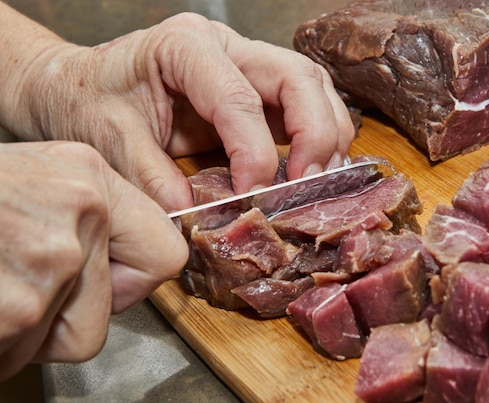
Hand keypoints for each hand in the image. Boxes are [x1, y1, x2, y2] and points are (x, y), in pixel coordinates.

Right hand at [0, 141, 187, 380]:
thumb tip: (143, 262)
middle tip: (25, 277)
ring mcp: (43, 265)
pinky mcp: (11, 312)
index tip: (108, 276)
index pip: (167, 254)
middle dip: (77, 311)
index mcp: (90, 180)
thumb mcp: (44, 177)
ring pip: (70, 339)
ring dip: (29, 327)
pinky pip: (20, 354)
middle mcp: (77, 217)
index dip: (136, 278)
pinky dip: (1, 343)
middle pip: (118, 310)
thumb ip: (99, 216)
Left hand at [4, 11, 354, 211]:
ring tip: (319, 180)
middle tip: (310, 183)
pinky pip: (304, 105)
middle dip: (315, 134)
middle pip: (298, 77)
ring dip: (326, 134)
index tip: (253, 194)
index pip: (240, 98)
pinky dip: (317, 137)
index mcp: (185, 46)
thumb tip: (193, 215)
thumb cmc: (91, 101)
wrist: (82, 87)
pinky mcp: (256, 89)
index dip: (255, 152)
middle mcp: (226, 46)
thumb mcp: (108, 137)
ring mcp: (247, 63)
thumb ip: (149, 175)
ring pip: (313, 87)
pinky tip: (311, 169)